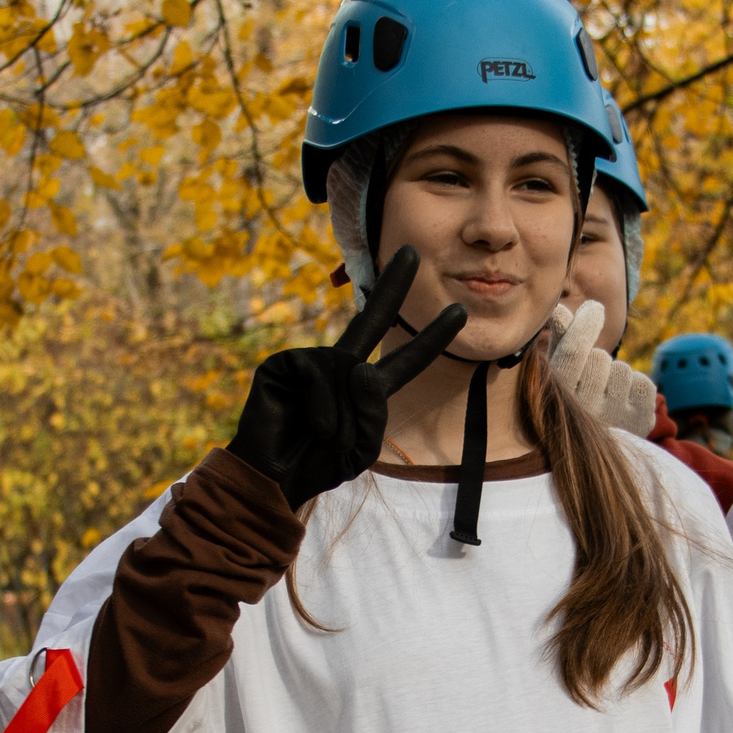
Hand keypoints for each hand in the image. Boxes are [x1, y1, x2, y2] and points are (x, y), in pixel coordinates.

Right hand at [226, 247, 465, 506]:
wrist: (273, 481)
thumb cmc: (316, 466)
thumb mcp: (361, 447)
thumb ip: (373, 412)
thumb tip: (360, 366)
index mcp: (365, 390)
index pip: (405, 360)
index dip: (432, 338)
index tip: (459, 311)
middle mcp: (341, 368)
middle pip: (371, 319)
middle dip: (394, 285)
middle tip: (412, 251)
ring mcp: (311, 363)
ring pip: (347, 373)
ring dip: (345, 416)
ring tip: (327, 439)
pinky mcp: (284, 365)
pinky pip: (318, 375)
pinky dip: (323, 407)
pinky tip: (313, 427)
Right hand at [546, 303, 658, 437]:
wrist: (594, 447)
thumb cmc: (574, 394)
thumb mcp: (559, 369)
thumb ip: (561, 338)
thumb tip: (558, 308)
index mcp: (558, 397)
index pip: (574, 353)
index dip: (584, 325)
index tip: (594, 308)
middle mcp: (584, 413)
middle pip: (600, 359)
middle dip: (598, 359)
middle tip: (592, 378)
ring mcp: (613, 421)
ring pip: (622, 371)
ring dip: (617, 375)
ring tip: (606, 393)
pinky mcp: (639, 424)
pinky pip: (644, 385)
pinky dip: (636, 386)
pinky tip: (624, 401)